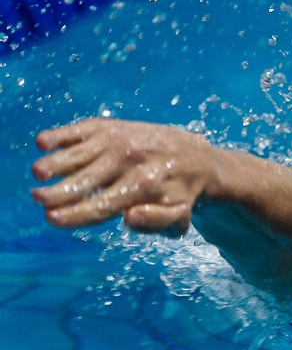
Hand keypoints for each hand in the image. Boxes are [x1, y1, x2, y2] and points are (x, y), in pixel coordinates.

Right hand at [31, 118, 216, 235]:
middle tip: (39, 198)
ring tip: (38, 174)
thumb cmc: (180, 193)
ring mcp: (117, 141)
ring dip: (55, 163)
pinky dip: (62, 135)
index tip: (52, 218)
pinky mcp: (109, 126)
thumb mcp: (178, 217)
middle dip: (60, 190)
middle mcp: (129, 161)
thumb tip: (128, 217)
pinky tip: (43, 143)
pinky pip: (80, 130)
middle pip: (87, 180)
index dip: (76, 213)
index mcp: (145, 187)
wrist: (195, 155)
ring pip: (79, 153)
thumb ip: (156, 222)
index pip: (104, 204)